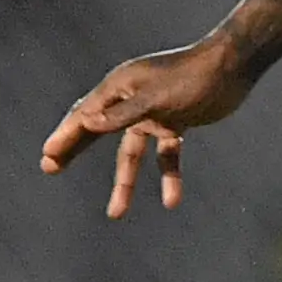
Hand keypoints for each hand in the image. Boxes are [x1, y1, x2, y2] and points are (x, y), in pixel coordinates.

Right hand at [39, 38, 253, 217]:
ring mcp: (154, 112)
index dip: (65, 136)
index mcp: (121, 87)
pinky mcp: (175, 122)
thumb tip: (86, 123)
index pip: (85, 115)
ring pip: (131, 152)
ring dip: (125, 181)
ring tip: (116, 214)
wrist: (234, 67)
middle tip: (50, 169)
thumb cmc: (194, 76)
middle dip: (75, 150)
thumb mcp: (157, 98)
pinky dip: (167, 175)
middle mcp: (133, 99)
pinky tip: (171, 201)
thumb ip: (123, 114)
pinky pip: (165, 154)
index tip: (47, 158)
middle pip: (97, 129)